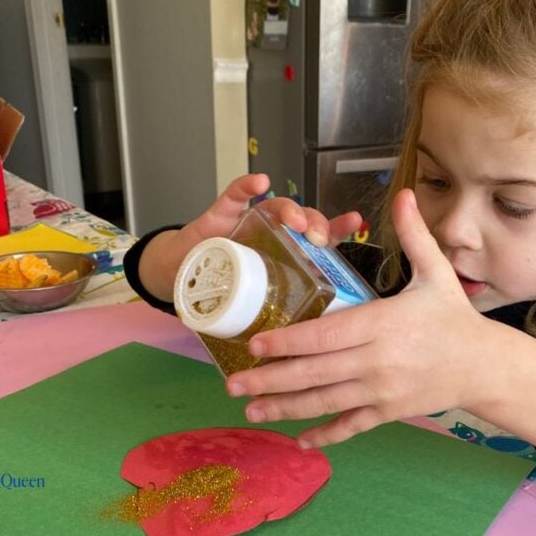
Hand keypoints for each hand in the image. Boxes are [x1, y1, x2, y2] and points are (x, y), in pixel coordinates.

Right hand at [139, 174, 361, 300]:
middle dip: (315, 224)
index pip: (320, 238)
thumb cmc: (225, 291)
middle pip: (303, 221)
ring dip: (290, 209)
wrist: (181, 280)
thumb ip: (280, 318)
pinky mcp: (222, 214)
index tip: (354, 222)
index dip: (338, 228)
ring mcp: (249, 222)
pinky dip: (246, 186)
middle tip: (318, 238)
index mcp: (288, 254)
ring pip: (277, 207)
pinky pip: (235, 195)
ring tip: (295, 220)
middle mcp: (274, 235)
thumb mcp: (258, 305)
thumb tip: (306, 352)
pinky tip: (260, 182)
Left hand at [226, 188, 496, 447]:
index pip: (324, 335)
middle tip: (232, 382)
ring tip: (250, 408)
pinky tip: (300, 439)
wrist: (485, 366)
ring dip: (284, 408)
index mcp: (381, 324)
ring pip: (324, 402)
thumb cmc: (455, 318)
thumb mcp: (436, 273)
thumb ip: (414, 235)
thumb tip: (406, 194)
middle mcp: (377, 362)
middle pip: (314, 373)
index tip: (254, 345)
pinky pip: (351, 426)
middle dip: (269, 379)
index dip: (287, 342)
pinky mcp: (389, 412)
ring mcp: (381, 391)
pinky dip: (325, 434)